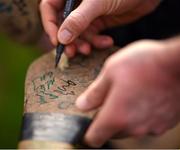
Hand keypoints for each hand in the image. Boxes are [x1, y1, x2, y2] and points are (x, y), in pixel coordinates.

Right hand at [40, 0, 160, 56]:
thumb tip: (61, 38)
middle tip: (72, 53)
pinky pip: (93, 35)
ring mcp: (88, 13)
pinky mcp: (99, 21)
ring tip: (88, 50)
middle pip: (63, 24)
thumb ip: (78, 19)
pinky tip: (107, 42)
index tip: (56, 42)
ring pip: (78, 32)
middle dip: (68, 40)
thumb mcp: (97, 2)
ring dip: (83, 43)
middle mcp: (77, 2)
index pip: (49, 8)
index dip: (50, 25)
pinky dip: (98, 41)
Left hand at [76, 39, 179, 146]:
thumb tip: (82, 105)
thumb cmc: (143, 63)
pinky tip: (144, 97)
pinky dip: (142, 115)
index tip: (90, 122)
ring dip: (127, 116)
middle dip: (109, 119)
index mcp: (116, 116)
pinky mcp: (165, 122)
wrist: (177, 61)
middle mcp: (134, 127)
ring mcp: (152, 126)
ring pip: (130, 128)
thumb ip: (94, 93)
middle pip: (113, 132)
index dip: (90, 131)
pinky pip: (147, 123)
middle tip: (112, 99)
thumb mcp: (110, 72)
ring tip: (130, 95)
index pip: (95, 138)